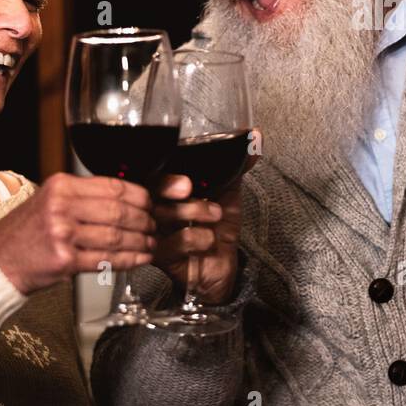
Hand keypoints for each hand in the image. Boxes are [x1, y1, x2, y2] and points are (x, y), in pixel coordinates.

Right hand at [0, 173, 156, 294]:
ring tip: (150, 244)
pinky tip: (140, 258)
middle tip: (154, 226)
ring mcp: (62, 233)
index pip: (113, 186)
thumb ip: (85, 196)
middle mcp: (61, 206)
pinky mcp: (64, 260)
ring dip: (140, 242)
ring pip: (116, 236)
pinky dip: (130, 260)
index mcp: (62, 186)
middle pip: (119, 211)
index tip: (152, 203)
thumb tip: (129, 196)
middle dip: (144, 220)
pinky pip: (107, 259)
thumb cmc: (28, 232)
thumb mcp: (52, 200)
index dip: (140, 196)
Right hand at [150, 175, 240, 304]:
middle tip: (189, 188)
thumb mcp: (229, 195)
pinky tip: (209, 240)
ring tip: (215, 215)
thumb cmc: (218, 230)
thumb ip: (236, 167)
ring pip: (162, 213)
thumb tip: (255, 139)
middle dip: (169, 185)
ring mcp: (154, 232)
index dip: (165, 172)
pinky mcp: (159, 255)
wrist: (222, 266)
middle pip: (149, 190)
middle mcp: (154, 209)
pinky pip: (174, 241)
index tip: (184, 174)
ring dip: (195, 210)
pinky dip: (198, 238)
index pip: (154, 173)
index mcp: (166, 191)